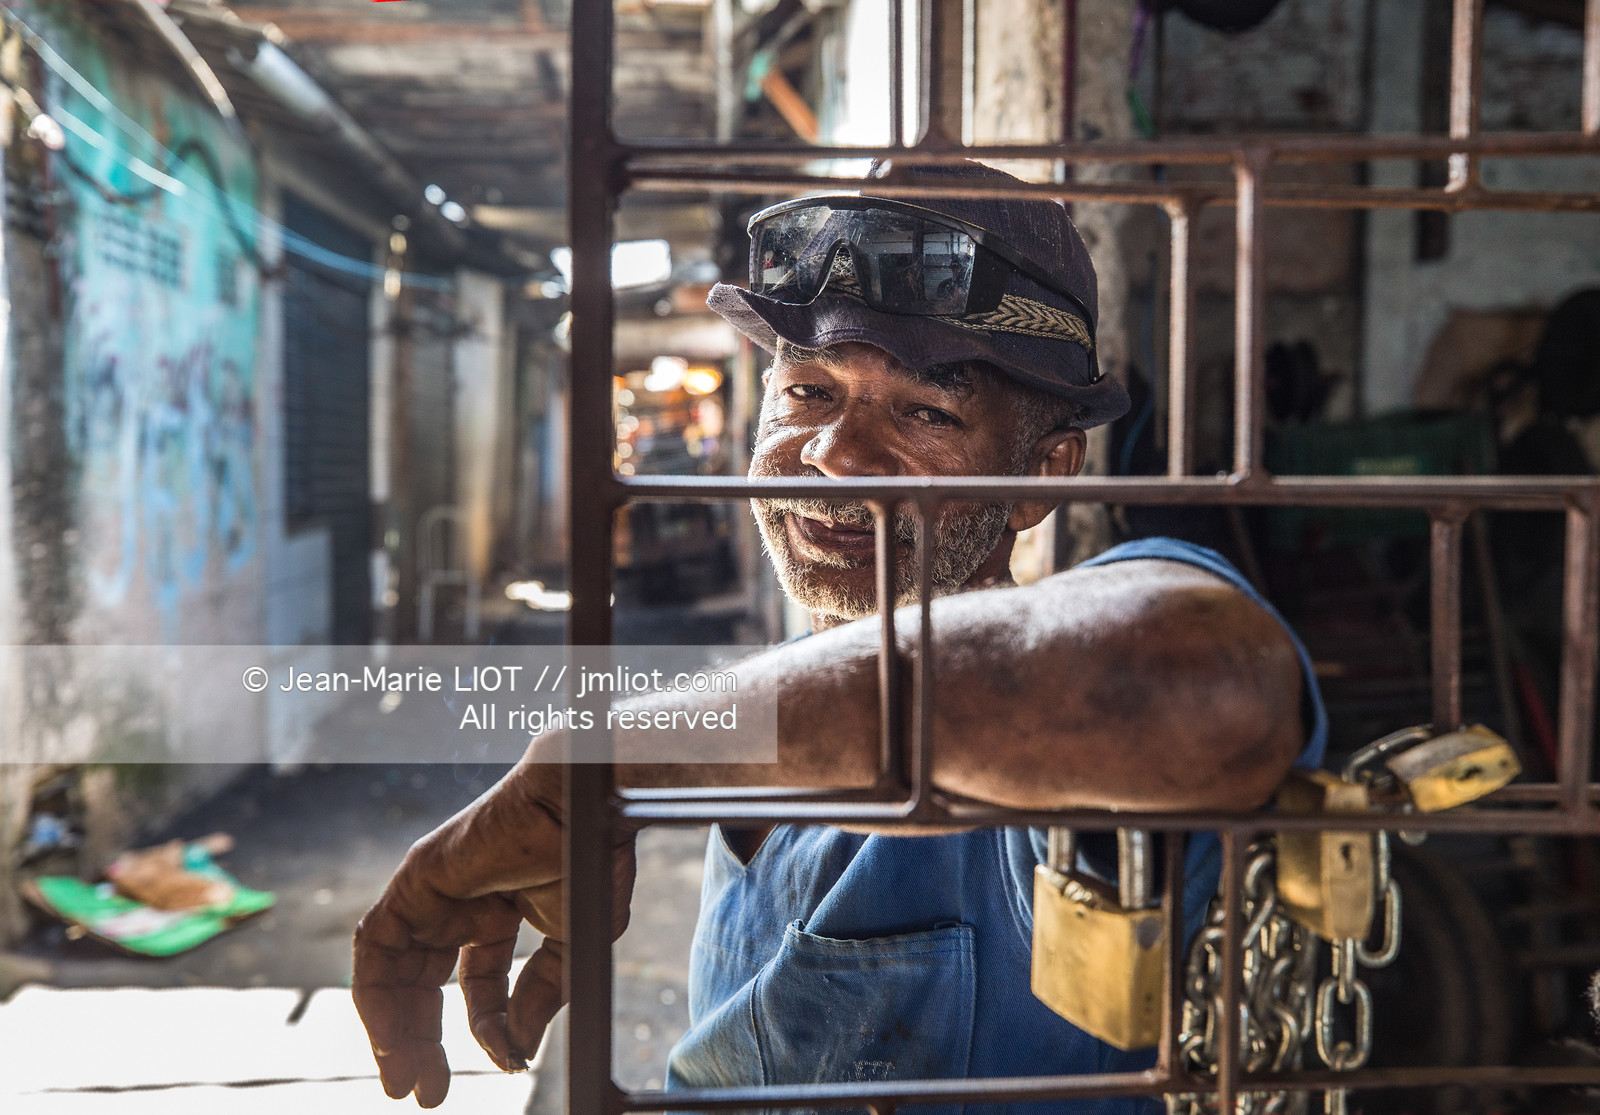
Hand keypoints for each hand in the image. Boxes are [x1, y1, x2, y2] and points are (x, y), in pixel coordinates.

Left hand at [352, 760, 635, 1106]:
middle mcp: (458, 904)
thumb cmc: (588, 856)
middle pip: (425, 985)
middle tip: (425, 1095)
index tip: (507, 1065)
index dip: (484, 1031)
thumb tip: (515, 1053)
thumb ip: (537, 997)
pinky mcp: (413, 880)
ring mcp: (432, 891)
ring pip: (394, 972)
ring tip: (403, 1078)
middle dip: (422, 1042)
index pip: (474, 986)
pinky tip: (389, 1034)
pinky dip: (376, 993)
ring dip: (392, 1029)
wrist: (584, 804)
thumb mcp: (567, 945)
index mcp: (498, 914)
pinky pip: (377, 946)